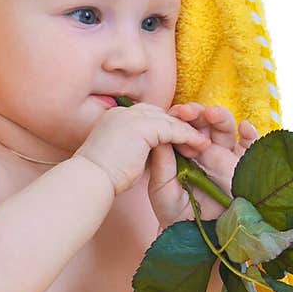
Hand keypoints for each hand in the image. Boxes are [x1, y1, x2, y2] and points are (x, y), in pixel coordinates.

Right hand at [75, 101, 210, 194]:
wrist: (90, 178)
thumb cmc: (101, 177)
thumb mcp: (118, 157)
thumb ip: (133, 149)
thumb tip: (150, 154)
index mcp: (114, 118)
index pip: (146, 117)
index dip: (164, 128)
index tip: (178, 141)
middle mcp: (123, 113)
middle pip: (159, 114)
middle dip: (178, 126)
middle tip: (196, 139)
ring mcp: (132, 117)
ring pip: (168, 120)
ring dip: (187, 131)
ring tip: (202, 143)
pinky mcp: (142, 127)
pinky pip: (172, 128)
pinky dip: (187, 136)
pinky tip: (198, 145)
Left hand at [148, 102, 259, 228]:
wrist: (192, 237)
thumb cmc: (174, 213)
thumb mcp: (162, 187)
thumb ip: (161, 162)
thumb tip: (159, 135)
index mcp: (186, 152)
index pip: (185, 126)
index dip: (181, 117)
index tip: (173, 114)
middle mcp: (207, 152)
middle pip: (206, 123)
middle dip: (199, 113)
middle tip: (188, 112)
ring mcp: (226, 159)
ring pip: (227, 131)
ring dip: (221, 118)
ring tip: (212, 115)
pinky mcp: (243, 169)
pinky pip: (251, 149)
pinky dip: (251, 135)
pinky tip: (244, 128)